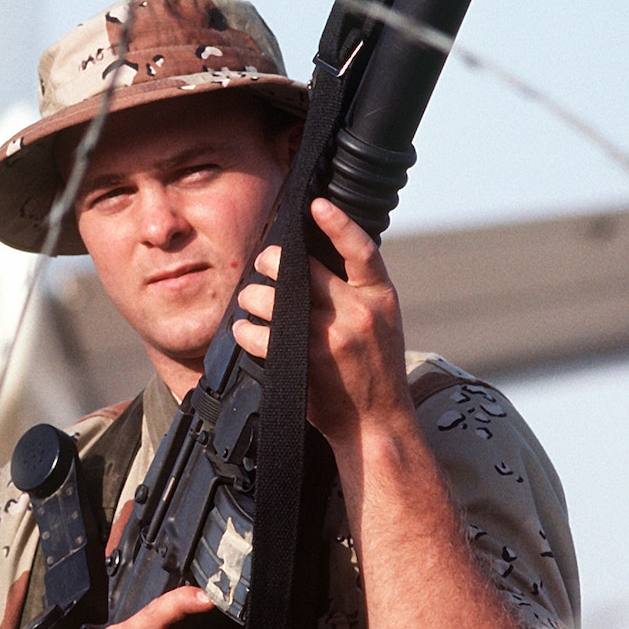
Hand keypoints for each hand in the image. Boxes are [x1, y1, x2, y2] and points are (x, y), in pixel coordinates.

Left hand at [232, 196, 415, 448]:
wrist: (375, 423)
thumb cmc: (375, 369)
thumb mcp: (382, 322)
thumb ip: (358, 290)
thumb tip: (320, 256)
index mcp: (380, 298)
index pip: (360, 249)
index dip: (337, 222)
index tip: (315, 204)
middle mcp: (356, 313)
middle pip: (300, 268)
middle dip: (271, 262)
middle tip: (263, 264)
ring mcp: (328, 338)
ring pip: (271, 299)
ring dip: (252, 298)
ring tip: (250, 303)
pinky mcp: (303, 362)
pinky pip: (258, 335)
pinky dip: (245, 330)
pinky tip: (245, 330)